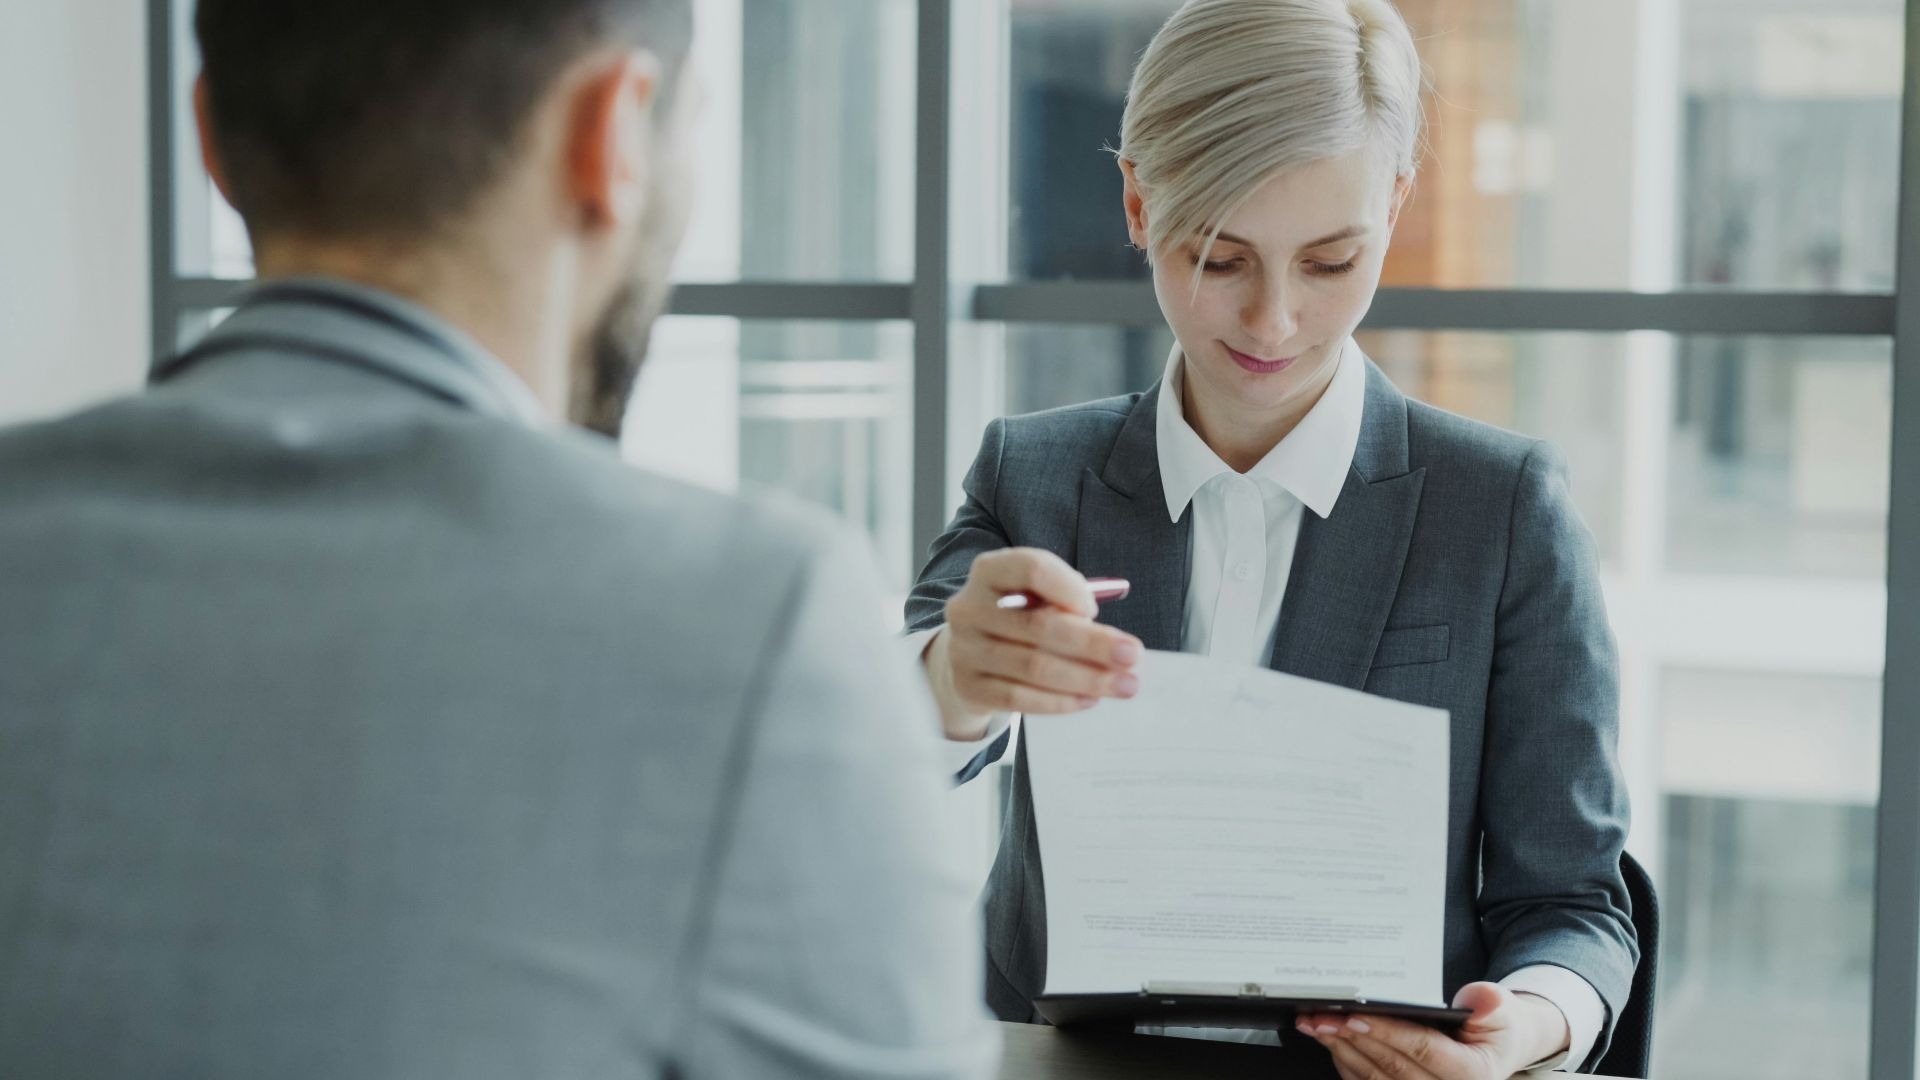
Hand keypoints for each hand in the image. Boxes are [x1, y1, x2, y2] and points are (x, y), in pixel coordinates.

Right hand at [923, 548, 1142, 739]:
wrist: (969, 654)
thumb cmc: (1016, 617)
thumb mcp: (1035, 596)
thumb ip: (1067, 603)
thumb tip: (1116, 641)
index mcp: (990, 571)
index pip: (1031, 569)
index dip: (1069, 588)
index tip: (1095, 610)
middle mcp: (970, 607)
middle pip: (1039, 625)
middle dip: (1094, 643)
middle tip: (1133, 656)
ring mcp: (965, 649)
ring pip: (1034, 667)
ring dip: (1087, 678)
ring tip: (1124, 685)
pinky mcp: (969, 686)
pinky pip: (1020, 698)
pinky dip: (1060, 701)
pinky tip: (1089, 699)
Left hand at [1296, 983, 1570, 1079]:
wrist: (1496, 1047)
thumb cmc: (1495, 1026)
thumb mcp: (1502, 1010)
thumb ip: (1489, 1004)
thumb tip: (1479, 1000)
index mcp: (1471, 1073)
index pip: (1423, 1050)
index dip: (1388, 1033)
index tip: (1356, 1016)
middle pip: (1390, 1065)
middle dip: (1351, 1038)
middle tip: (1320, 1015)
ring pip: (1373, 1076)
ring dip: (1339, 1049)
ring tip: (1314, 1023)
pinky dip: (1344, 1059)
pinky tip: (1327, 1038)